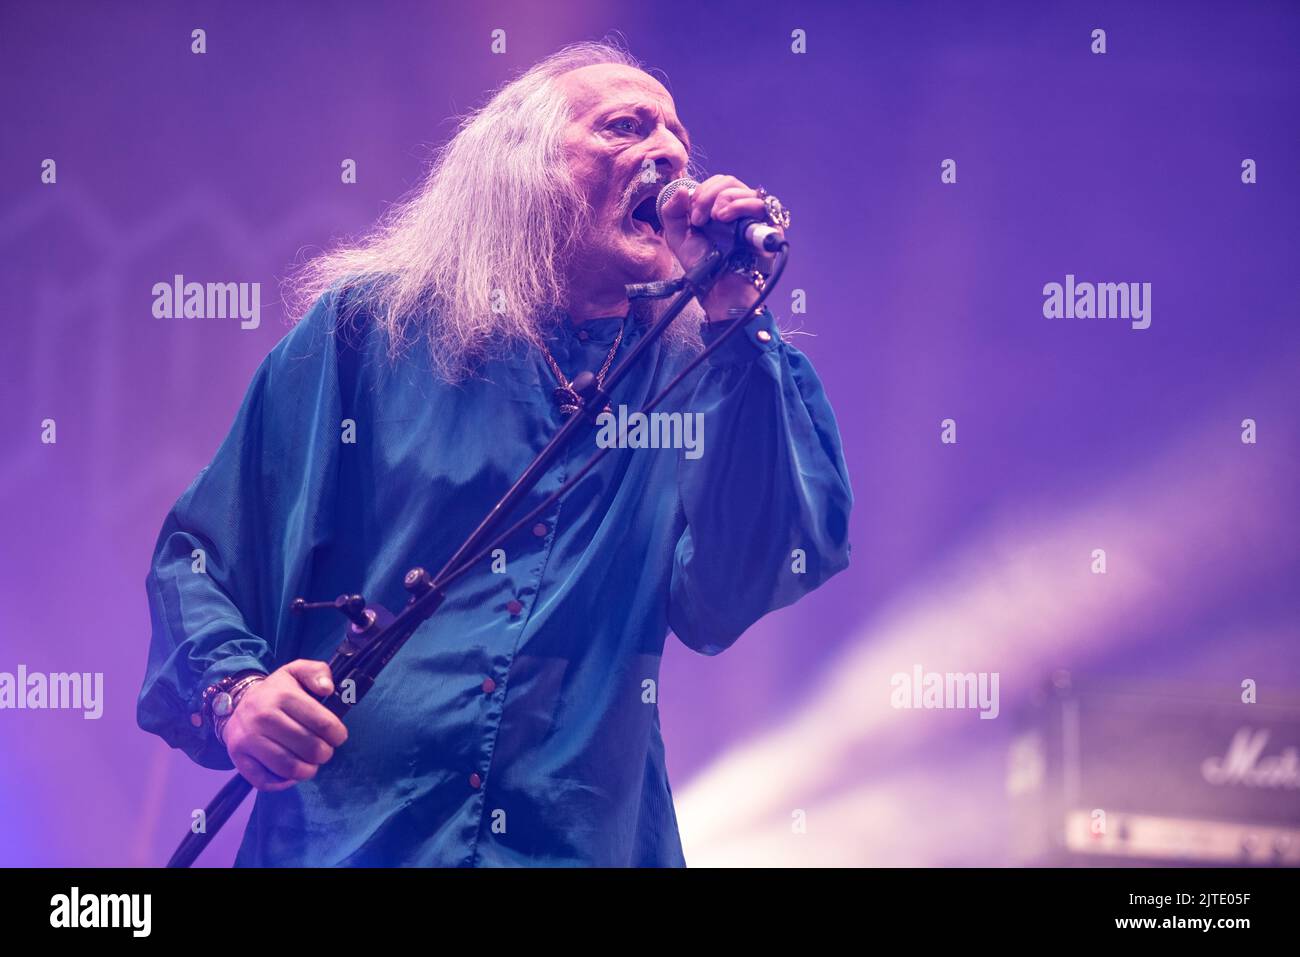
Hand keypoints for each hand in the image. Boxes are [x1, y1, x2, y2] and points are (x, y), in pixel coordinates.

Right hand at [223, 659, 347, 791]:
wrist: (238, 703)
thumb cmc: (277, 691)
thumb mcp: (297, 671)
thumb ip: (317, 672)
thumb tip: (327, 689)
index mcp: (283, 695)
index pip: (322, 723)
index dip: (337, 734)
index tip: (338, 737)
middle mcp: (263, 717)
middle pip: (310, 748)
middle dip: (325, 753)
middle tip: (323, 751)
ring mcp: (248, 739)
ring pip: (290, 768)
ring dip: (308, 771)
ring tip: (310, 764)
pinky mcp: (238, 758)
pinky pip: (266, 781)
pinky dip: (283, 783)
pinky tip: (291, 773)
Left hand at [658, 174, 783, 320]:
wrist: (717, 287)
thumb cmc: (703, 266)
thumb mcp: (678, 237)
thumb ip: (672, 212)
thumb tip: (682, 189)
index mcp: (720, 209)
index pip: (716, 184)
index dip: (701, 192)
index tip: (691, 214)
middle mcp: (739, 210)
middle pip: (729, 181)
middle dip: (708, 195)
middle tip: (699, 219)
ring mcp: (754, 217)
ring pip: (743, 189)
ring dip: (722, 199)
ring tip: (714, 220)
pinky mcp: (768, 226)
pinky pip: (759, 204)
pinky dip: (739, 205)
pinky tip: (725, 218)